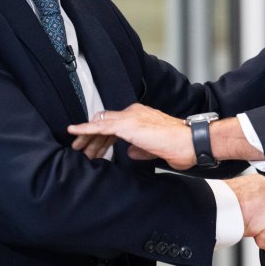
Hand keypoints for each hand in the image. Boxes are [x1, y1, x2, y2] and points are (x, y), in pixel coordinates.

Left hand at [67, 104, 195, 169]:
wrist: (190, 143)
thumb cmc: (179, 146)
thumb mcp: (154, 148)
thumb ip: (140, 148)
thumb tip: (129, 152)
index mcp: (140, 117)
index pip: (115, 125)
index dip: (103, 137)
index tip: (95, 150)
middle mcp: (134, 113)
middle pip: (105, 123)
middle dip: (91, 138)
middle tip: (81, 151)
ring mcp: (130, 117)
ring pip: (100, 124)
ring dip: (86, 136)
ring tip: (75, 147)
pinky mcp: (128, 125)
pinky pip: (101, 126)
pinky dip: (85, 129)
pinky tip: (75, 132)